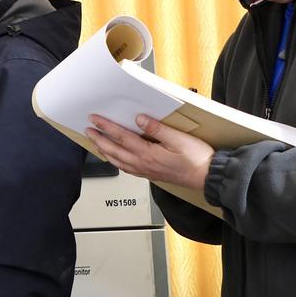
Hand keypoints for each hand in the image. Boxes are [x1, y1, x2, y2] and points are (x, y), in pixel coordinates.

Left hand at [86, 113, 213, 193]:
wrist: (207, 177)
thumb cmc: (196, 158)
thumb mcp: (178, 139)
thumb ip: (157, 129)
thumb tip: (139, 119)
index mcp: (148, 153)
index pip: (121, 137)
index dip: (106, 127)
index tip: (94, 119)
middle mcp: (143, 164)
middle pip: (114, 150)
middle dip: (99, 139)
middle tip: (88, 130)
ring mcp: (146, 171)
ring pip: (118, 161)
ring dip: (105, 151)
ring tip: (95, 144)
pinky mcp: (151, 174)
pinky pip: (127, 168)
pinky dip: (117, 162)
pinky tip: (116, 159)